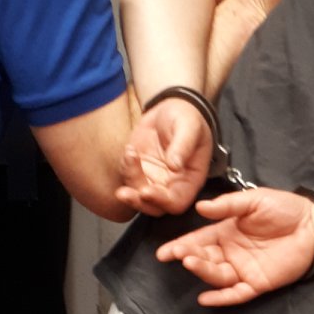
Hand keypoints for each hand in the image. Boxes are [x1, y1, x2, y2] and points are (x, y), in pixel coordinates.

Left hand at [118, 99, 215, 215]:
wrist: (170, 107)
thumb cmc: (186, 118)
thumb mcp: (190, 126)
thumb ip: (183, 145)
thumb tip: (175, 165)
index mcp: (190, 179)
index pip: (177, 201)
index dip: (162, 201)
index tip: (146, 191)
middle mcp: (172, 184)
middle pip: (154, 206)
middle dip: (137, 202)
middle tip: (123, 193)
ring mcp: (154, 179)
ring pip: (137, 194)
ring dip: (129, 181)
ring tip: (130, 154)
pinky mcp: (139, 170)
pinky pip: (127, 177)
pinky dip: (124, 168)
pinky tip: (130, 150)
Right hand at [155, 187, 313, 305]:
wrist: (313, 224)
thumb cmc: (284, 209)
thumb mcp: (253, 201)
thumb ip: (227, 205)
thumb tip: (200, 208)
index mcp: (226, 232)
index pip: (198, 241)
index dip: (180, 246)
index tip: (164, 252)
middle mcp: (231, 253)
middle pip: (205, 259)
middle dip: (190, 257)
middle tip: (180, 255)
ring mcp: (243, 269)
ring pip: (217, 276)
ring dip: (203, 271)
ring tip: (192, 263)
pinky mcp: (258, 283)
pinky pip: (236, 294)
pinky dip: (221, 298)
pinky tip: (206, 298)